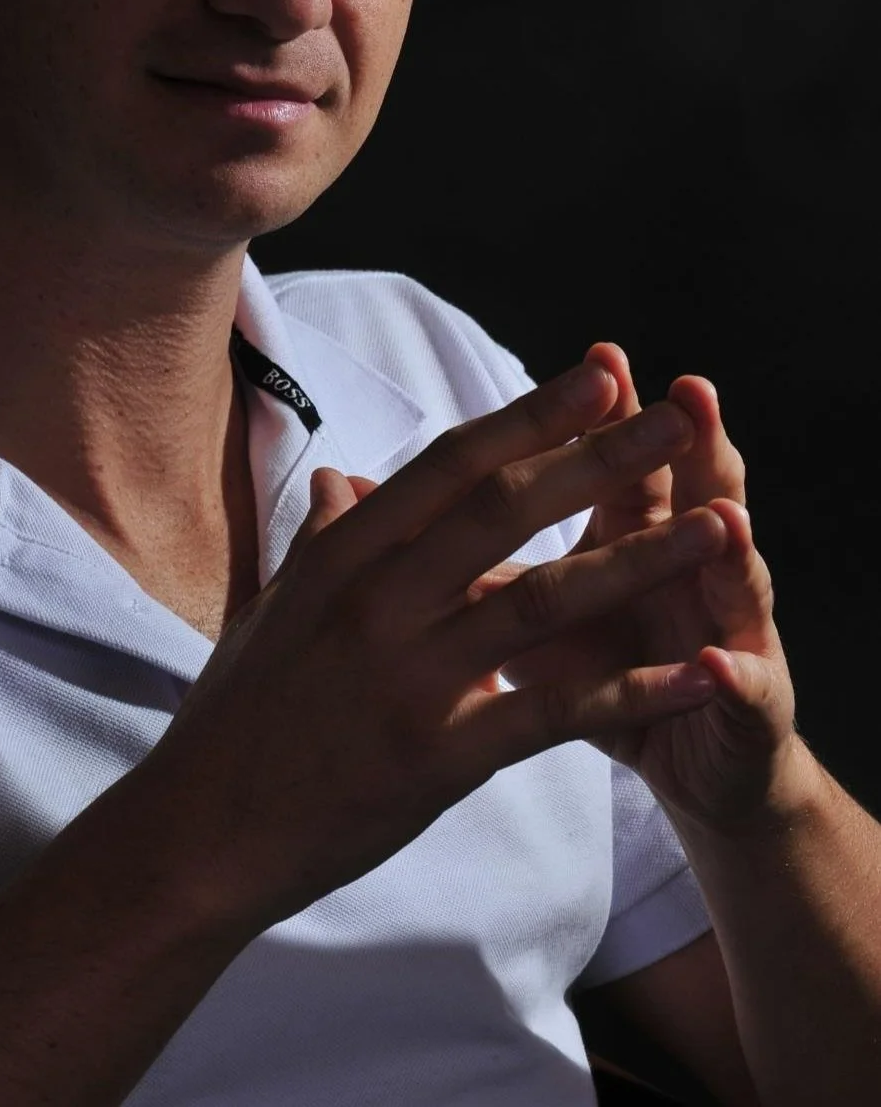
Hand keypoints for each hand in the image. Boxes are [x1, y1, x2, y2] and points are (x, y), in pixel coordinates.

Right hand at [136, 361, 723, 933]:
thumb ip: (324, 538)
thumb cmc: (237, 715)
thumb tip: (343, 476)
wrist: (200, 829)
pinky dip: (629, 693)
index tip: (598, 375)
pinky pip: (547, 715)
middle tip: (678, 415)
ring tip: (717, 526)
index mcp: (342, 558)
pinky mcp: (433, 758)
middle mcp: (376, 602)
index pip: (450, 467)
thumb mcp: (275, 607)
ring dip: (637, 560)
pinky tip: (695, 675)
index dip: (529, 416)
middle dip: (599, 458)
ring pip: (539, 602)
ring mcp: (406, 679)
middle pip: (503, 510)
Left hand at [473, 344, 801, 834]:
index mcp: (632, 538)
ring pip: (736, 582)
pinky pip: (744, 693)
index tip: (600, 357)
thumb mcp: (521, 615)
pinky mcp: (749, 710)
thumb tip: (373, 498)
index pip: (621, 464)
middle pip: (693, 497)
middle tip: (689, 394)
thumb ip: (470, 551)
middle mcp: (690, 570)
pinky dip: (731, 679)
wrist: (688, 764)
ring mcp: (728, 635)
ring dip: (730, 549)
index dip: (610, 420)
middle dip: (690, 448)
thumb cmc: (596, 676)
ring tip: (727, 514)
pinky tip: (717, 666)